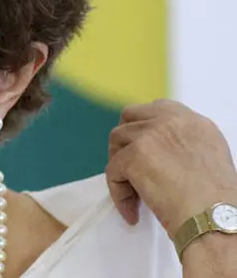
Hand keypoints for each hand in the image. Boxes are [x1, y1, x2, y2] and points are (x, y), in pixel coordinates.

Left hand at [106, 100, 236, 236]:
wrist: (214, 219)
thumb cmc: (215, 202)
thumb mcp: (208, 158)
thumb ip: (182, 145)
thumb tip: (156, 153)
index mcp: (193, 122)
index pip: (158, 109)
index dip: (143, 127)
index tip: (140, 146)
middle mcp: (172, 121)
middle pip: (130, 117)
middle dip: (124, 140)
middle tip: (127, 167)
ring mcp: (150, 135)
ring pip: (117, 141)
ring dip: (119, 166)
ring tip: (133, 192)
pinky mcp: (134, 155)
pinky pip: (113, 170)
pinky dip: (118, 192)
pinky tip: (132, 211)